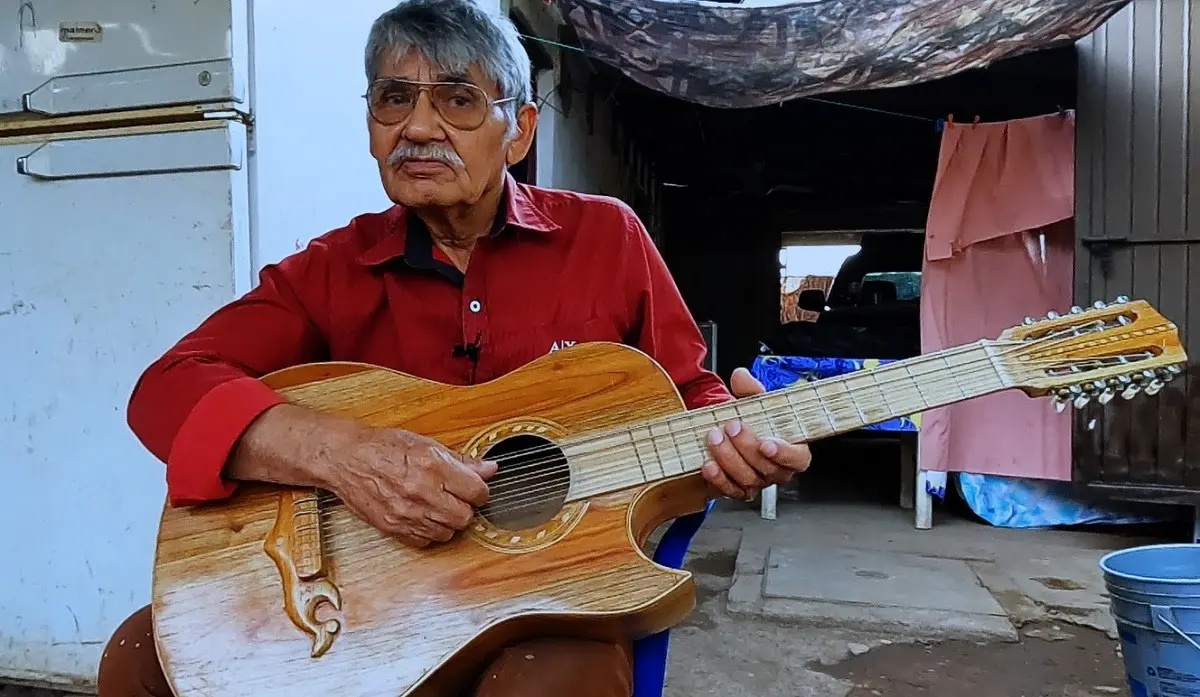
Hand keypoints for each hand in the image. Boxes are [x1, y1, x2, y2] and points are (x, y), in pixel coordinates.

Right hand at [328, 427, 496, 547]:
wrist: (345, 459)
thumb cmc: (382, 447)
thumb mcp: (425, 444)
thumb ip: (460, 461)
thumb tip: (488, 469)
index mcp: (433, 466)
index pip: (477, 491)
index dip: (479, 490)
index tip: (474, 488)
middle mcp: (421, 492)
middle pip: (464, 517)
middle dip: (464, 508)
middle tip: (455, 497)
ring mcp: (406, 513)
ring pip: (447, 532)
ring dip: (447, 521)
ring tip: (436, 504)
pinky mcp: (393, 528)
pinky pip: (425, 540)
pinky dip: (428, 531)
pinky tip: (422, 515)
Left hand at [700, 367, 811, 500]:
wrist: (729, 432)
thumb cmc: (752, 420)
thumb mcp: (755, 401)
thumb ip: (751, 389)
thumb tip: (741, 377)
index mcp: (792, 449)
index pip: (798, 459)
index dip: (785, 454)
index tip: (766, 443)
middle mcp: (777, 470)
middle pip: (768, 469)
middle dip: (747, 448)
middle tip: (732, 427)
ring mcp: (758, 483)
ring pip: (748, 480)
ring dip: (729, 459)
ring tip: (715, 438)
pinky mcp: (737, 490)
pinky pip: (730, 491)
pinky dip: (718, 479)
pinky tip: (708, 464)